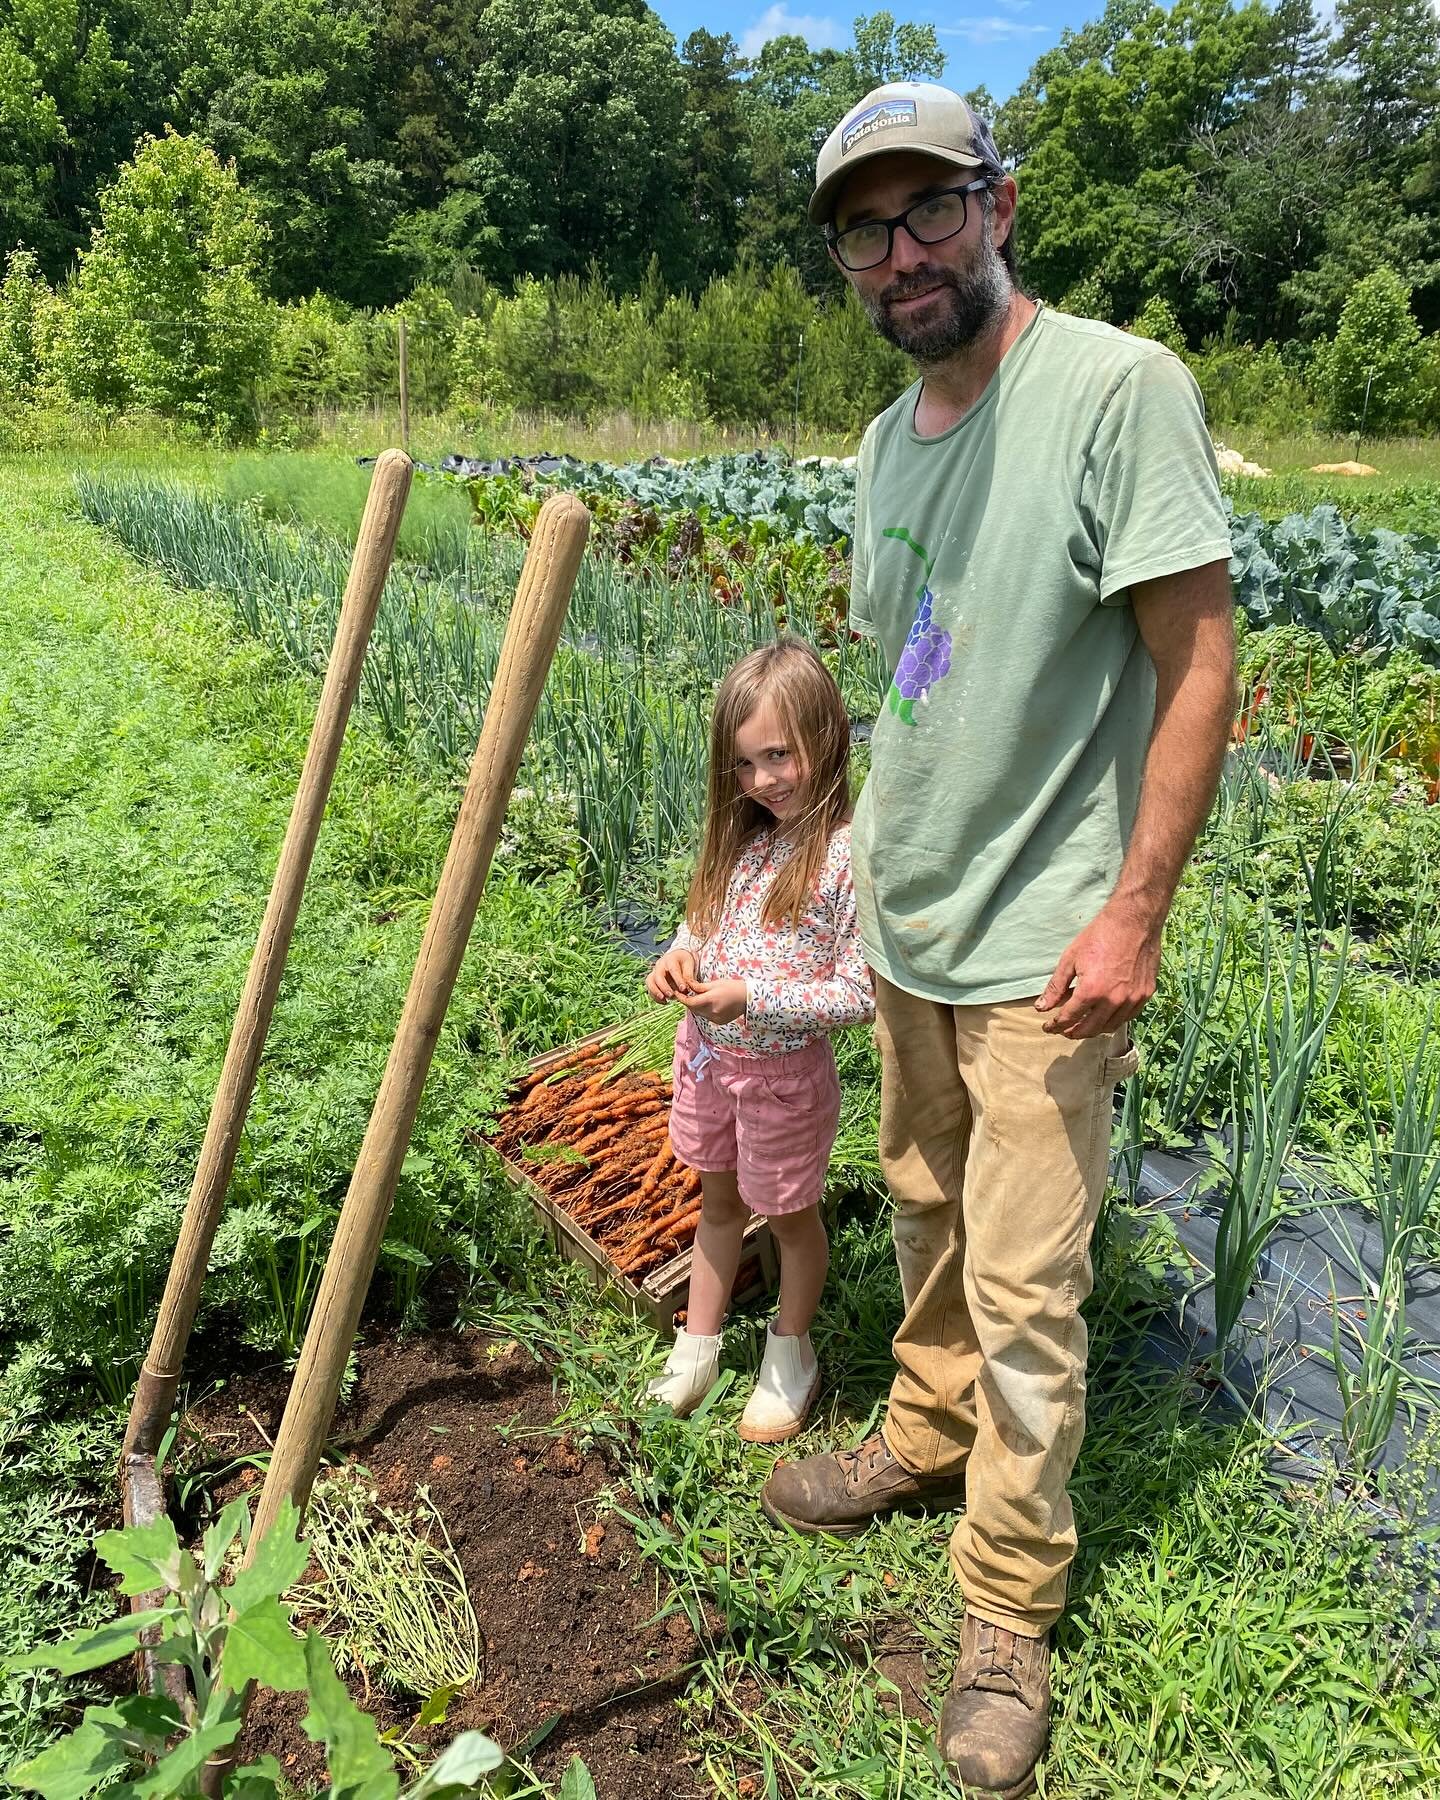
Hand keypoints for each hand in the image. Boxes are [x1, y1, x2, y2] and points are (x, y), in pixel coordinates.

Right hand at [646, 948, 697, 1002]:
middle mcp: (660, 965)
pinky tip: (664, 1002)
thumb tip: (686, 989)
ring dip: (655, 991)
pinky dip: (655, 996)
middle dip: (664, 987)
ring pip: (650, 981)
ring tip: (664, 1000)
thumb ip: (689, 977)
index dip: (678, 980)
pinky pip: (650, 988)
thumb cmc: (684, 963)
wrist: (677, 959)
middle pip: (658, 976)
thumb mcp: (689, 966)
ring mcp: (654, 972)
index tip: (683, 989)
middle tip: (671, 995)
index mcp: (670, 959)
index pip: (673, 969)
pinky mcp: (652, 980)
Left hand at [678, 978, 748, 1024]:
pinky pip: (706, 1016)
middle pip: (693, 1009)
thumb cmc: (732, 987)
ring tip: (696, 998)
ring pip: (699, 1013)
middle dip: (688, 1002)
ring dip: (695, 1007)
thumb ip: (699, 987)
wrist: (748, 998)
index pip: (690, 1002)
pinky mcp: (719, 1022)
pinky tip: (707, 1004)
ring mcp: (716, 1018)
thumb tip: (687, 985)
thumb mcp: (715, 983)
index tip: (677, 993)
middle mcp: (712, 1011)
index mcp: (711, 1000)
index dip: (682, 998)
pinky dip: (703, 1011)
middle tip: (685, 994)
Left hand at [1035, 901, 1161, 1038]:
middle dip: (1073, 1033)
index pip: (1069, 1018)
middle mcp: (1114, 1000)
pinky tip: (1105, 1016)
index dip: (1056, 1025)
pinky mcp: (1145, 994)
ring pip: (1110, 1026)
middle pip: (1090, 1029)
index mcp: (1092, 991)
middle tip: (1064, 1031)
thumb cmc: (1100, 935)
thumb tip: (1041, 1007)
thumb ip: (1055, 987)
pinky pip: (1128, 1017)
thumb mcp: (1070, 959)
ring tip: (1083, 1026)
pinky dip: (1114, 1020)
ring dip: (1094, 1030)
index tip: (1048, 1026)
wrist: (1134, 920)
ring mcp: (1132, 998)